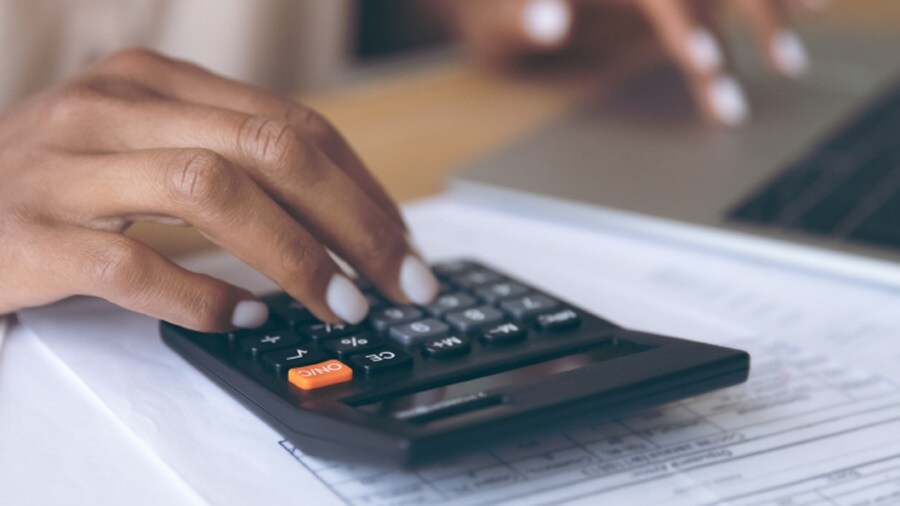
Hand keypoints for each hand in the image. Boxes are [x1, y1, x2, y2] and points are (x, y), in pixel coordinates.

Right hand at [0, 49, 438, 331]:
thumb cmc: (60, 184)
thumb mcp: (148, 148)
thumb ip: (233, 164)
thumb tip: (343, 221)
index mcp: (157, 82)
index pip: (293, 124)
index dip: (362, 189)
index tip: (405, 246)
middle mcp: (117, 108)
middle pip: (270, 147)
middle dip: (354, 220)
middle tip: (401, 282)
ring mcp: (69, 166)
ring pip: (211, 190)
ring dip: (294, 254)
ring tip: (340, 305)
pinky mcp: (30, 234)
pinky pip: (131, 265)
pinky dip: (200, 295)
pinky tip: (244, 318)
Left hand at [454, 0, 825, 124]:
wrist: (492, 2)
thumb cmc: (488, 10)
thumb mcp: (496, 20)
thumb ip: (522, 15)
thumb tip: (547, 22)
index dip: (685, 23)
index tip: (706, 61)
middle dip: (750, 16)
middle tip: (781, 67)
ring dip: (766, 10)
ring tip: (793, 58)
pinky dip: (758, 4)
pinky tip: (806, 11)